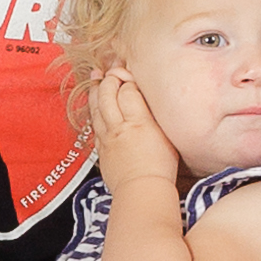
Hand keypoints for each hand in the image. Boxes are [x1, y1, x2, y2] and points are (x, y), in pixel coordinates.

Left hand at [90, 69, 179, 197]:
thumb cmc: (161, 167)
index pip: (129, 91)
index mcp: (141, 122)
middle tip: (111, 70)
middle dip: (109, 79)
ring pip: (97, 108)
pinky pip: (94, 124)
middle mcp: (121, 127)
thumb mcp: (167, 136)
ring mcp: (108, 138)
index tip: (130, 73)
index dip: (128, 78)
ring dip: (97, 90)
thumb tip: (151, 101)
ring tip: (97, 78)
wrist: (142, 190)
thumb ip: (157, 116)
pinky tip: (94, 104)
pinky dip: (93, 110)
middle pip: (109, 95)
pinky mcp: (102, 148)